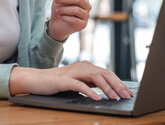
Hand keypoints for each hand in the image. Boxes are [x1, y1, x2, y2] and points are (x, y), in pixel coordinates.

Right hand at [9, 61, 132, 100]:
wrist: (36, 79)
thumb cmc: (57, 82)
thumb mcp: (77, 81)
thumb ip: (90, 82)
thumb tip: (108, 89)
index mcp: (86, 66)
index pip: (106, 73)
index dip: (119, 82)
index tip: (128, 92)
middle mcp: (81, 66)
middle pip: (104, 73)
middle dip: (117, 85)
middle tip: (126, 95)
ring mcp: (72, 72)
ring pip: (94, 77)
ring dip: (106, 87)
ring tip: (114, 97)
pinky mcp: (64, 80)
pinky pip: (79, 85)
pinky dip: (89, 91)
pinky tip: (96, 98)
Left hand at [48, 0, 91, 40]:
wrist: (58, 24)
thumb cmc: (60, 9)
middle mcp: (87, 6)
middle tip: (56, 0)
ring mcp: (86, 15)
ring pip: (76, 10)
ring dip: (63, 9)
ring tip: (57, 10)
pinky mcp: (83, 24)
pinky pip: (74, 20)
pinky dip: (65, 17)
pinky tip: (60, 17)